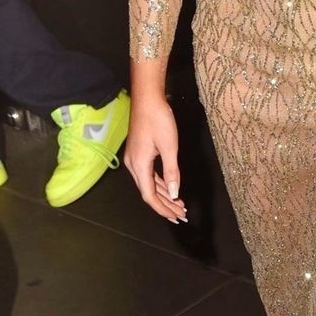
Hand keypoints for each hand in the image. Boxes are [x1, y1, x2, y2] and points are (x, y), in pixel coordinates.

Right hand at [124, 95, 186, 224]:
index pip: (149, 196)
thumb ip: (172, 172)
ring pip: (149, 184)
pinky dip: (160, 183)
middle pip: (149, 192)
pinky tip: (170, 187)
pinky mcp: (139, 153)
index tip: (176, 217)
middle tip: (181, 215)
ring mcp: (135, 159)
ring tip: (179, 204)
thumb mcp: (169, 147)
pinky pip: (149, 174)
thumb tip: (175, 194)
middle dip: (165, 205)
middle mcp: (133, 165)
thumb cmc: (158, 120)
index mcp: (139, 166)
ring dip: (164, 195)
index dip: (163, 209)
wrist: (147, 98)